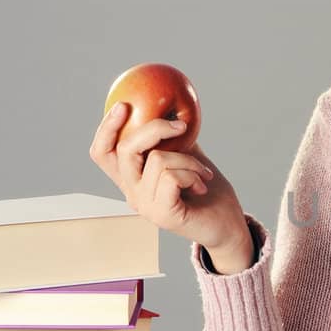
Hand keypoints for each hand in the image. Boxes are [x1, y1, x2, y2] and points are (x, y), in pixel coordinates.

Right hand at [88, 102, 248, 250]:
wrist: (227, 226)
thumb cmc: (208, 191)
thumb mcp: (188, 156)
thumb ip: (174, 138)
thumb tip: (170, 105)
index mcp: (133, 179)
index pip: (103, 153)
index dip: (106, 128)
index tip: (123, 105)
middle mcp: (132, 193)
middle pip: (124, 150)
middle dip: (153, 129)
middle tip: (180, 126)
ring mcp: (145, 205)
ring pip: (157, 160)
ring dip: (189, 159)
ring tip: (203, 172)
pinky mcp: (162, 214)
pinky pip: (171, 177)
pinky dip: (191, 173)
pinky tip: (202, 184)